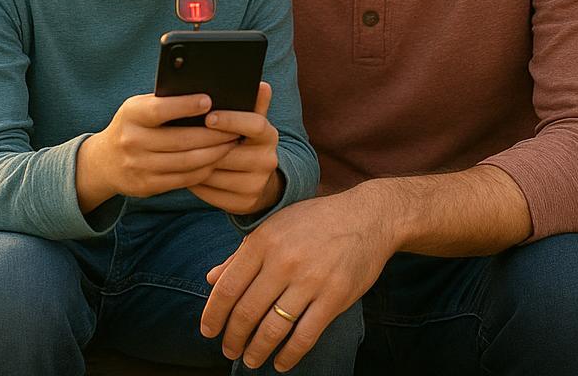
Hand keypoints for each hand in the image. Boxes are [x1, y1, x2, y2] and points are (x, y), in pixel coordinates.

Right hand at [79, 93, 240, 207]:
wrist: (103, 162)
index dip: (185, 106)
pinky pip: (183, 179)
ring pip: (186, 162)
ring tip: (231, 145)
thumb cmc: (133, 126)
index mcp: (131, 115)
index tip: (209, 101)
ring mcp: (138, 166)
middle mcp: (131, 141)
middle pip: (181, 140)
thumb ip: (165, 102)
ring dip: (214, 154)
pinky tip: (215, 162)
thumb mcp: (139, 108)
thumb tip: (206, 98)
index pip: (160, 110)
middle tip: (235, 129)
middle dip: (213, 135)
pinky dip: (203, 170)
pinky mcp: (146, 186)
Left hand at [190, 83, 281, 215]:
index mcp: (269, 136)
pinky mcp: (244, 203)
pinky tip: (184, 172)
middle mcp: (268, 161)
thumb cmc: (246, 143)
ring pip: (216, 174)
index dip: (232, 120)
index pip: (255, 124)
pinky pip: (211, 193)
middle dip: (204, 145)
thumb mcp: (251, 124)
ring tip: (177, 153)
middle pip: (230, 152)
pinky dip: (195, 183)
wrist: (259, 181)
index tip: (209, 117)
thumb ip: (254, 105)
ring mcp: (256, 184)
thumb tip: (262, 84)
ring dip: (194, 164)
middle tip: (179, 136)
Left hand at [200, 191, 395, 371]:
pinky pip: (305, 336)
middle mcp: (284, 260)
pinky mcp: (335, 296)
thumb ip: (242, 254)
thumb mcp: (275, 225)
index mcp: (263, 240)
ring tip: (251, 360)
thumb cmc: (317, 220)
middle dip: (233, 338)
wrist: (369, 216)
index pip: (227, 287)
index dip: (213, 315)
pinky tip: (281, 362)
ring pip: (273, 328)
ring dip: (257, 350)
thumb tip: (211, 279)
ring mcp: (311, 280)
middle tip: (229, 350)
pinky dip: (289, 355)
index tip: (208, 332)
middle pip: (246, 312)